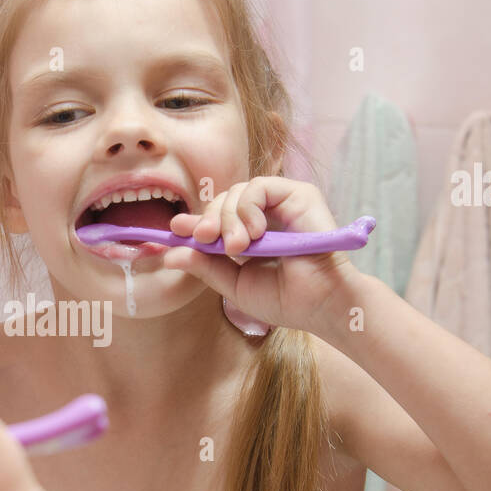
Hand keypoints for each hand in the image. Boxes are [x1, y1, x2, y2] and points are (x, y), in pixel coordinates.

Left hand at [164, 176, 360, 332]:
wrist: (320, 304)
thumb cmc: (284, 299)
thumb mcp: (234, 284)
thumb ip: (205, 267)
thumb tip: (169, 255)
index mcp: (251, 236)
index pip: (216, 219)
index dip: (194, 222)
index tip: (175, 230)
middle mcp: (266, 216)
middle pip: (223, 201)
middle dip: (208, 220)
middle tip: (204, 240)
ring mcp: (282, 203)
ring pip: (237, 192)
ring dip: (228, 218)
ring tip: (237, 248)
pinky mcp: (298, 194)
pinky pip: (259, 186)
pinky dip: (248, 207)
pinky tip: (254, 233)